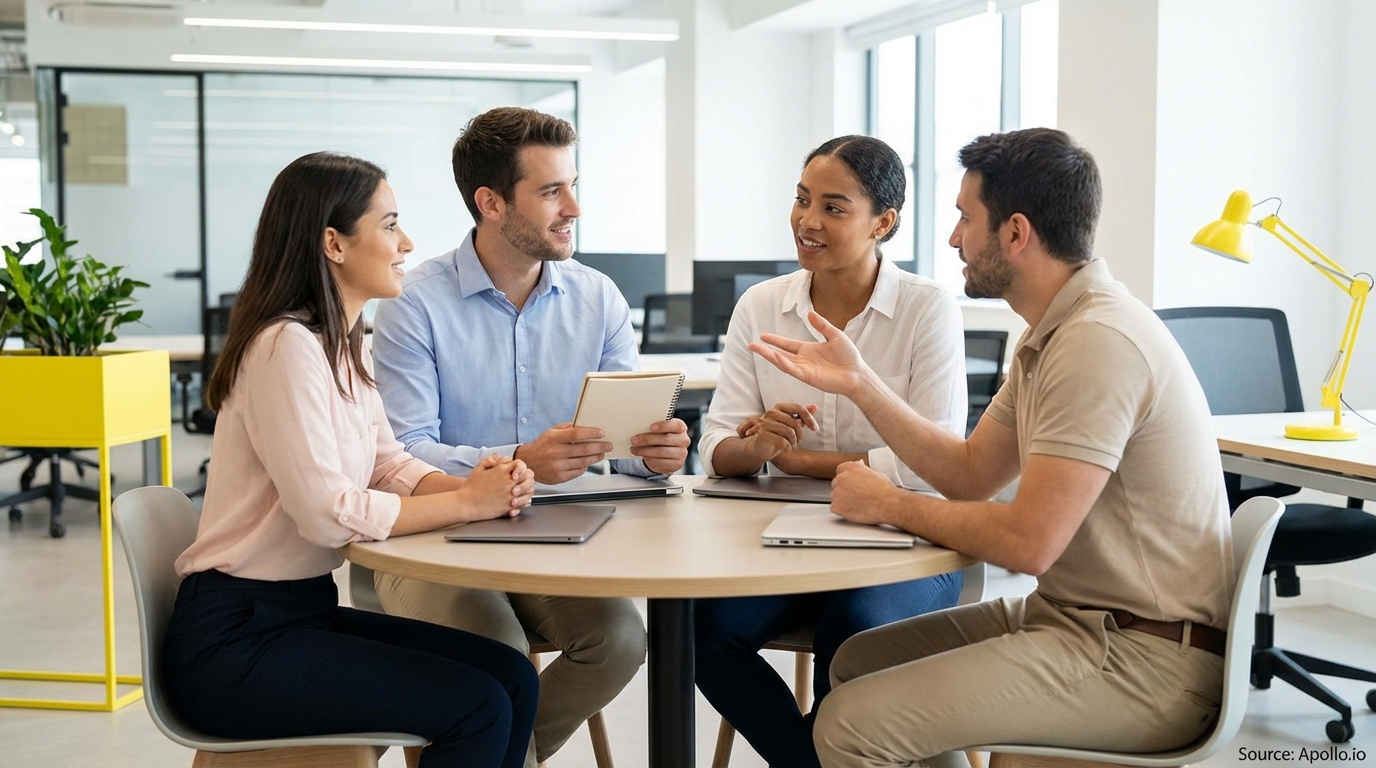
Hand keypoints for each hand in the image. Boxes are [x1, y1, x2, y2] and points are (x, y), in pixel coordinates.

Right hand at [459, 455, 532, 519]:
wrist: (467, 504)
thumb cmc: (471, 488)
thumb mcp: (478, 470)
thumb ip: (488, 461)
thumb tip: (496, 456)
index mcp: (502, 471)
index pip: (520, 464)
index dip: (520, 467)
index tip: (516, 471)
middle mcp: (509, 482)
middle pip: (528, 476)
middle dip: (526, 477)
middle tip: (523, 480)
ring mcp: (510, 494)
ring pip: (529, 490)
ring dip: (527, 489)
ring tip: (523, 490)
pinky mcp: (509, 506)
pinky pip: (524, 503)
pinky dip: (525, 501)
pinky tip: (522, 500)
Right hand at [515, 423, 612, 483]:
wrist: (528, 462)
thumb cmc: (542, 445)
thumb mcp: (551, 432)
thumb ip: (567, 428)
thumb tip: (584, 425)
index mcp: (554, 438)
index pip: (576, 434)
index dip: (591, 433)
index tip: (601, 433)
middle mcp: (555, 452)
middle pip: (583, 449)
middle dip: (599, 447)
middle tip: (608, 445)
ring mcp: (557, 466)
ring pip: (583, 462)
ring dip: (596, 457)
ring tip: (602, 453)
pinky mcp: (559, 477)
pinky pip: (578, 471)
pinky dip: (585, 466)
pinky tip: (588, 462)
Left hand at [630, 418, 690, 474]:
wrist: (666, 453)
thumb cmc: (661, 436)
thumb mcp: (660, 430)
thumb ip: (654, 427)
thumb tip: (638, 427)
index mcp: (680, 427)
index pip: (676, 425)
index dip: (664, 426)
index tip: (651, 427)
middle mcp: (683, 440)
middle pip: (666, 439)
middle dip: (648, 439)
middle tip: (634, 440)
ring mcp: (681, 453)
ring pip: (662, 452)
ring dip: (645, 451)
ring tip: (634, 449)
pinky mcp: (677, 464)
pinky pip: (662, 462)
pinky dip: (650, 460)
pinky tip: (643, 457)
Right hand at [738, 402, 818, 465]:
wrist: (760, 447)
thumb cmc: (776, 434)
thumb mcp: (790, 423)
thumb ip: (801, 415)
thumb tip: (815, 407)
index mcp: (779, 407)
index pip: (799, 408)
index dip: (810, 419)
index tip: (815, 429)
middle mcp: (771, 412)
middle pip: (795, 422)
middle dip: (800, 434)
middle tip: (799, 440)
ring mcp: (766, 423)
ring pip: (790, 432)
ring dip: (794, 441)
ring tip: (791, 444)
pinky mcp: (764, 434)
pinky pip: (783, 441)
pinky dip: (788, 447)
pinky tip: (785, 448)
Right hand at [749, 311, 870, 397]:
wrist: (858, 374)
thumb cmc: (849, 357)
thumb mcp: (835, 335)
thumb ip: (822, 326)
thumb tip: (809, 313)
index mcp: (809, 350)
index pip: (788, 344)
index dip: (775, 340)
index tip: (763, 336)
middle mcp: (803, 360)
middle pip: (780, 353)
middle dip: (765, 350)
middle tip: (751, 345)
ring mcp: (804, 369)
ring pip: (782, 362)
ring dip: (769, 356)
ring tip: (756, 349)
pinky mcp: (808, 377)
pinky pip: (792, 369)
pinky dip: (783, 363)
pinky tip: (774, 356)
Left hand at [830, 460, 900, 525]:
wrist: (888, 504)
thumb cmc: (885, 491)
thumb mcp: (875, 473)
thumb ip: (863, 471)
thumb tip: (860, 472)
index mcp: (851, 467)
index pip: (841, 470)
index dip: (847, 479)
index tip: (850, 484)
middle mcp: (842, 478)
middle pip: (836, 483)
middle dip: (844, 489)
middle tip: (856, 496)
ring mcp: (838, 492)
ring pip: (835, 496)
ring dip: (842, 500)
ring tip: (857, 504)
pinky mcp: (837, 506)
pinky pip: (834, 508)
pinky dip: (842, 510)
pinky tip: (853, 510)